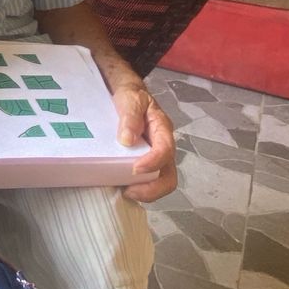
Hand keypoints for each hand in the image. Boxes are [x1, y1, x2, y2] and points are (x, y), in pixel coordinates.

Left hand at [111, 80, 177, 203]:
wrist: (128, 95)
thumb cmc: (131, 96)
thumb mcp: (130, 99)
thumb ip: (130, 116)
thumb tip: (127, 139)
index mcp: (162, 130)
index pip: (165, 150)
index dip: (153, 163)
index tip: (135, 169)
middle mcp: (163, 147)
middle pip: (169, 175)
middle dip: (153, 188)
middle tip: (129, 191)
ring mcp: (155, 158)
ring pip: (160, 182)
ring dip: (145, 192)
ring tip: (123, 191)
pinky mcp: (145, 164)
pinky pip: (147, 182)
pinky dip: (138, 190)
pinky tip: (120, 188)